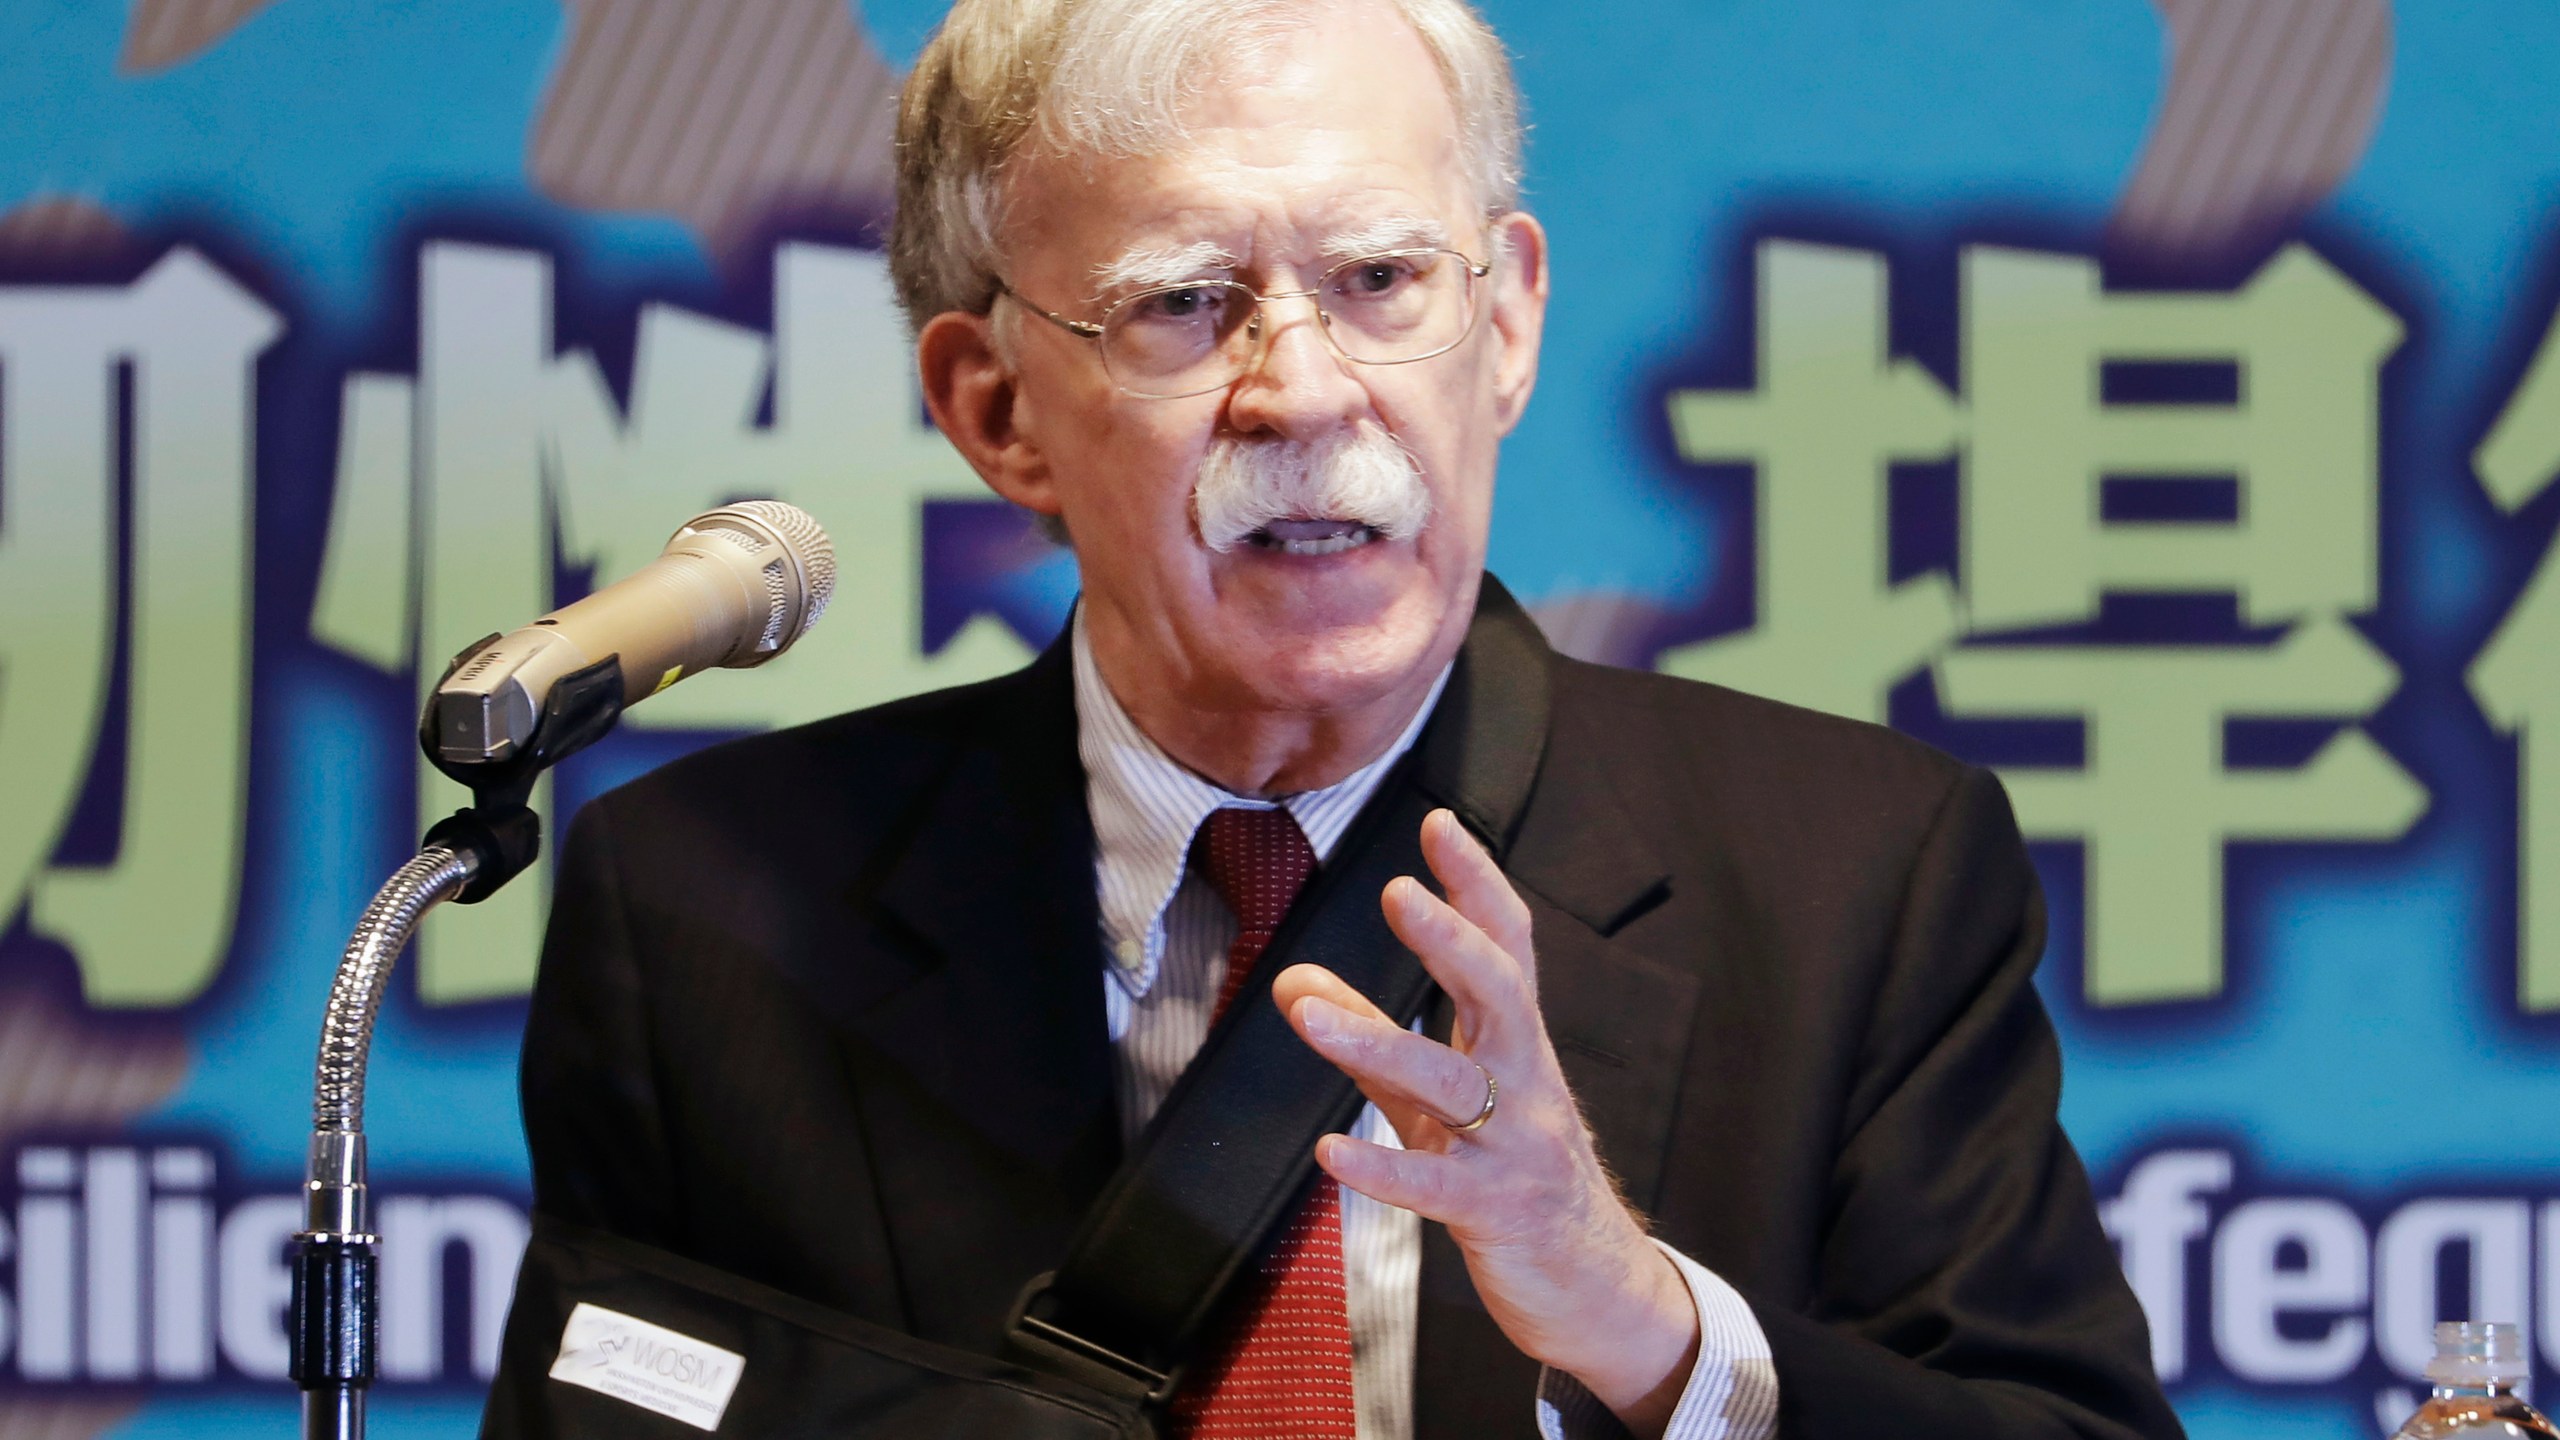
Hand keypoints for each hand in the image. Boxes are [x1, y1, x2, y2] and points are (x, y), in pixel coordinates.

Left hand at [1269, 809, 1701, 1436]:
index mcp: (1514, 1043)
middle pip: (1501, 993)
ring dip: (1379, 1043)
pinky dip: (1383, 1169)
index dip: (1477, 883)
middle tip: (1397, 891)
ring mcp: (1516, 1146)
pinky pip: (1437, 1186)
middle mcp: (1526, 1080)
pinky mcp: (1496, 1211)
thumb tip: (1294, 981)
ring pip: (1455, 1084)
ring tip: (1308, 1014)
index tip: (1439, 822)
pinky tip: (1331, 1153)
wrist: (1595, 1283)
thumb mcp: (1438, 1099)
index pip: (1507, 946)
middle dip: (1451, 940)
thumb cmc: (1512, 1173)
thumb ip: (1371, 1038)